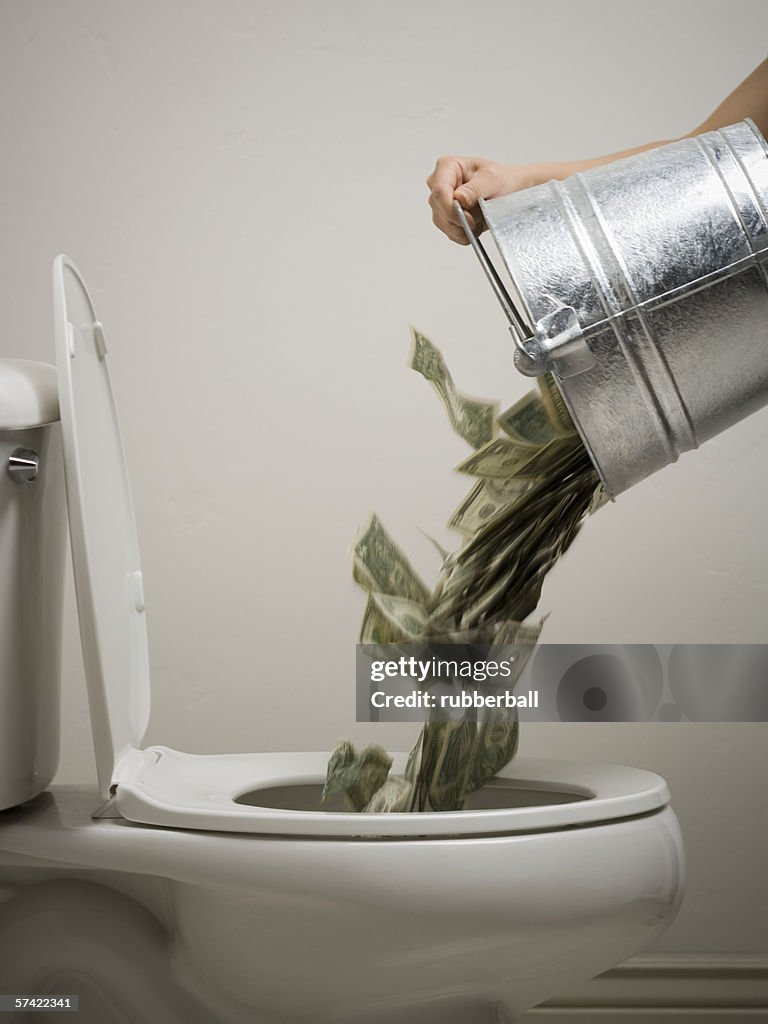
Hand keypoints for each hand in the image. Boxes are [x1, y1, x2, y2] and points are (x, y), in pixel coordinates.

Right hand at [426, 156, 557, 243]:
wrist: (509, 192)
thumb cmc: (502, 181)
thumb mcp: (493, 180)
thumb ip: (475, 189)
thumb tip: (459, 198)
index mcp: (448, 167)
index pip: (439, 191)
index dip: (451, 209)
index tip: (469, 218)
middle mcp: (439, 183)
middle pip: (439, 210)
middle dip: (460, 220)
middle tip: (480, 216)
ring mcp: (440, 202)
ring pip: (443, 224)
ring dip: (464, 228)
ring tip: (480, 217)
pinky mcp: (445, 217)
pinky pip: (450, 233)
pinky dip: (465, 234)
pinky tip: (476, 224)